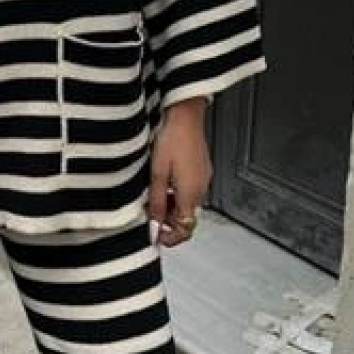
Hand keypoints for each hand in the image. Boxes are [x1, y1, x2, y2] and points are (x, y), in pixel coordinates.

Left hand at [147, 99, 211, 247]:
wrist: (185, 115)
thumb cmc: (172, 138)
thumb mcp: (157, 174)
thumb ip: (156, 202)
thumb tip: (154, 224)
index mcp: (191, 193)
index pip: (185, 228)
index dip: (170, 238)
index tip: (156, 237)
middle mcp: (201, 189)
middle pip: (187, 218)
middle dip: (168, 221)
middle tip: (150, 214)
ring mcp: (203, 178)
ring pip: (188, 204)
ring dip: (172, 207)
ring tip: (154, 196)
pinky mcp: (202, 169)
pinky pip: (191, 190)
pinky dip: (178, 194)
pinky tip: (165, 183)